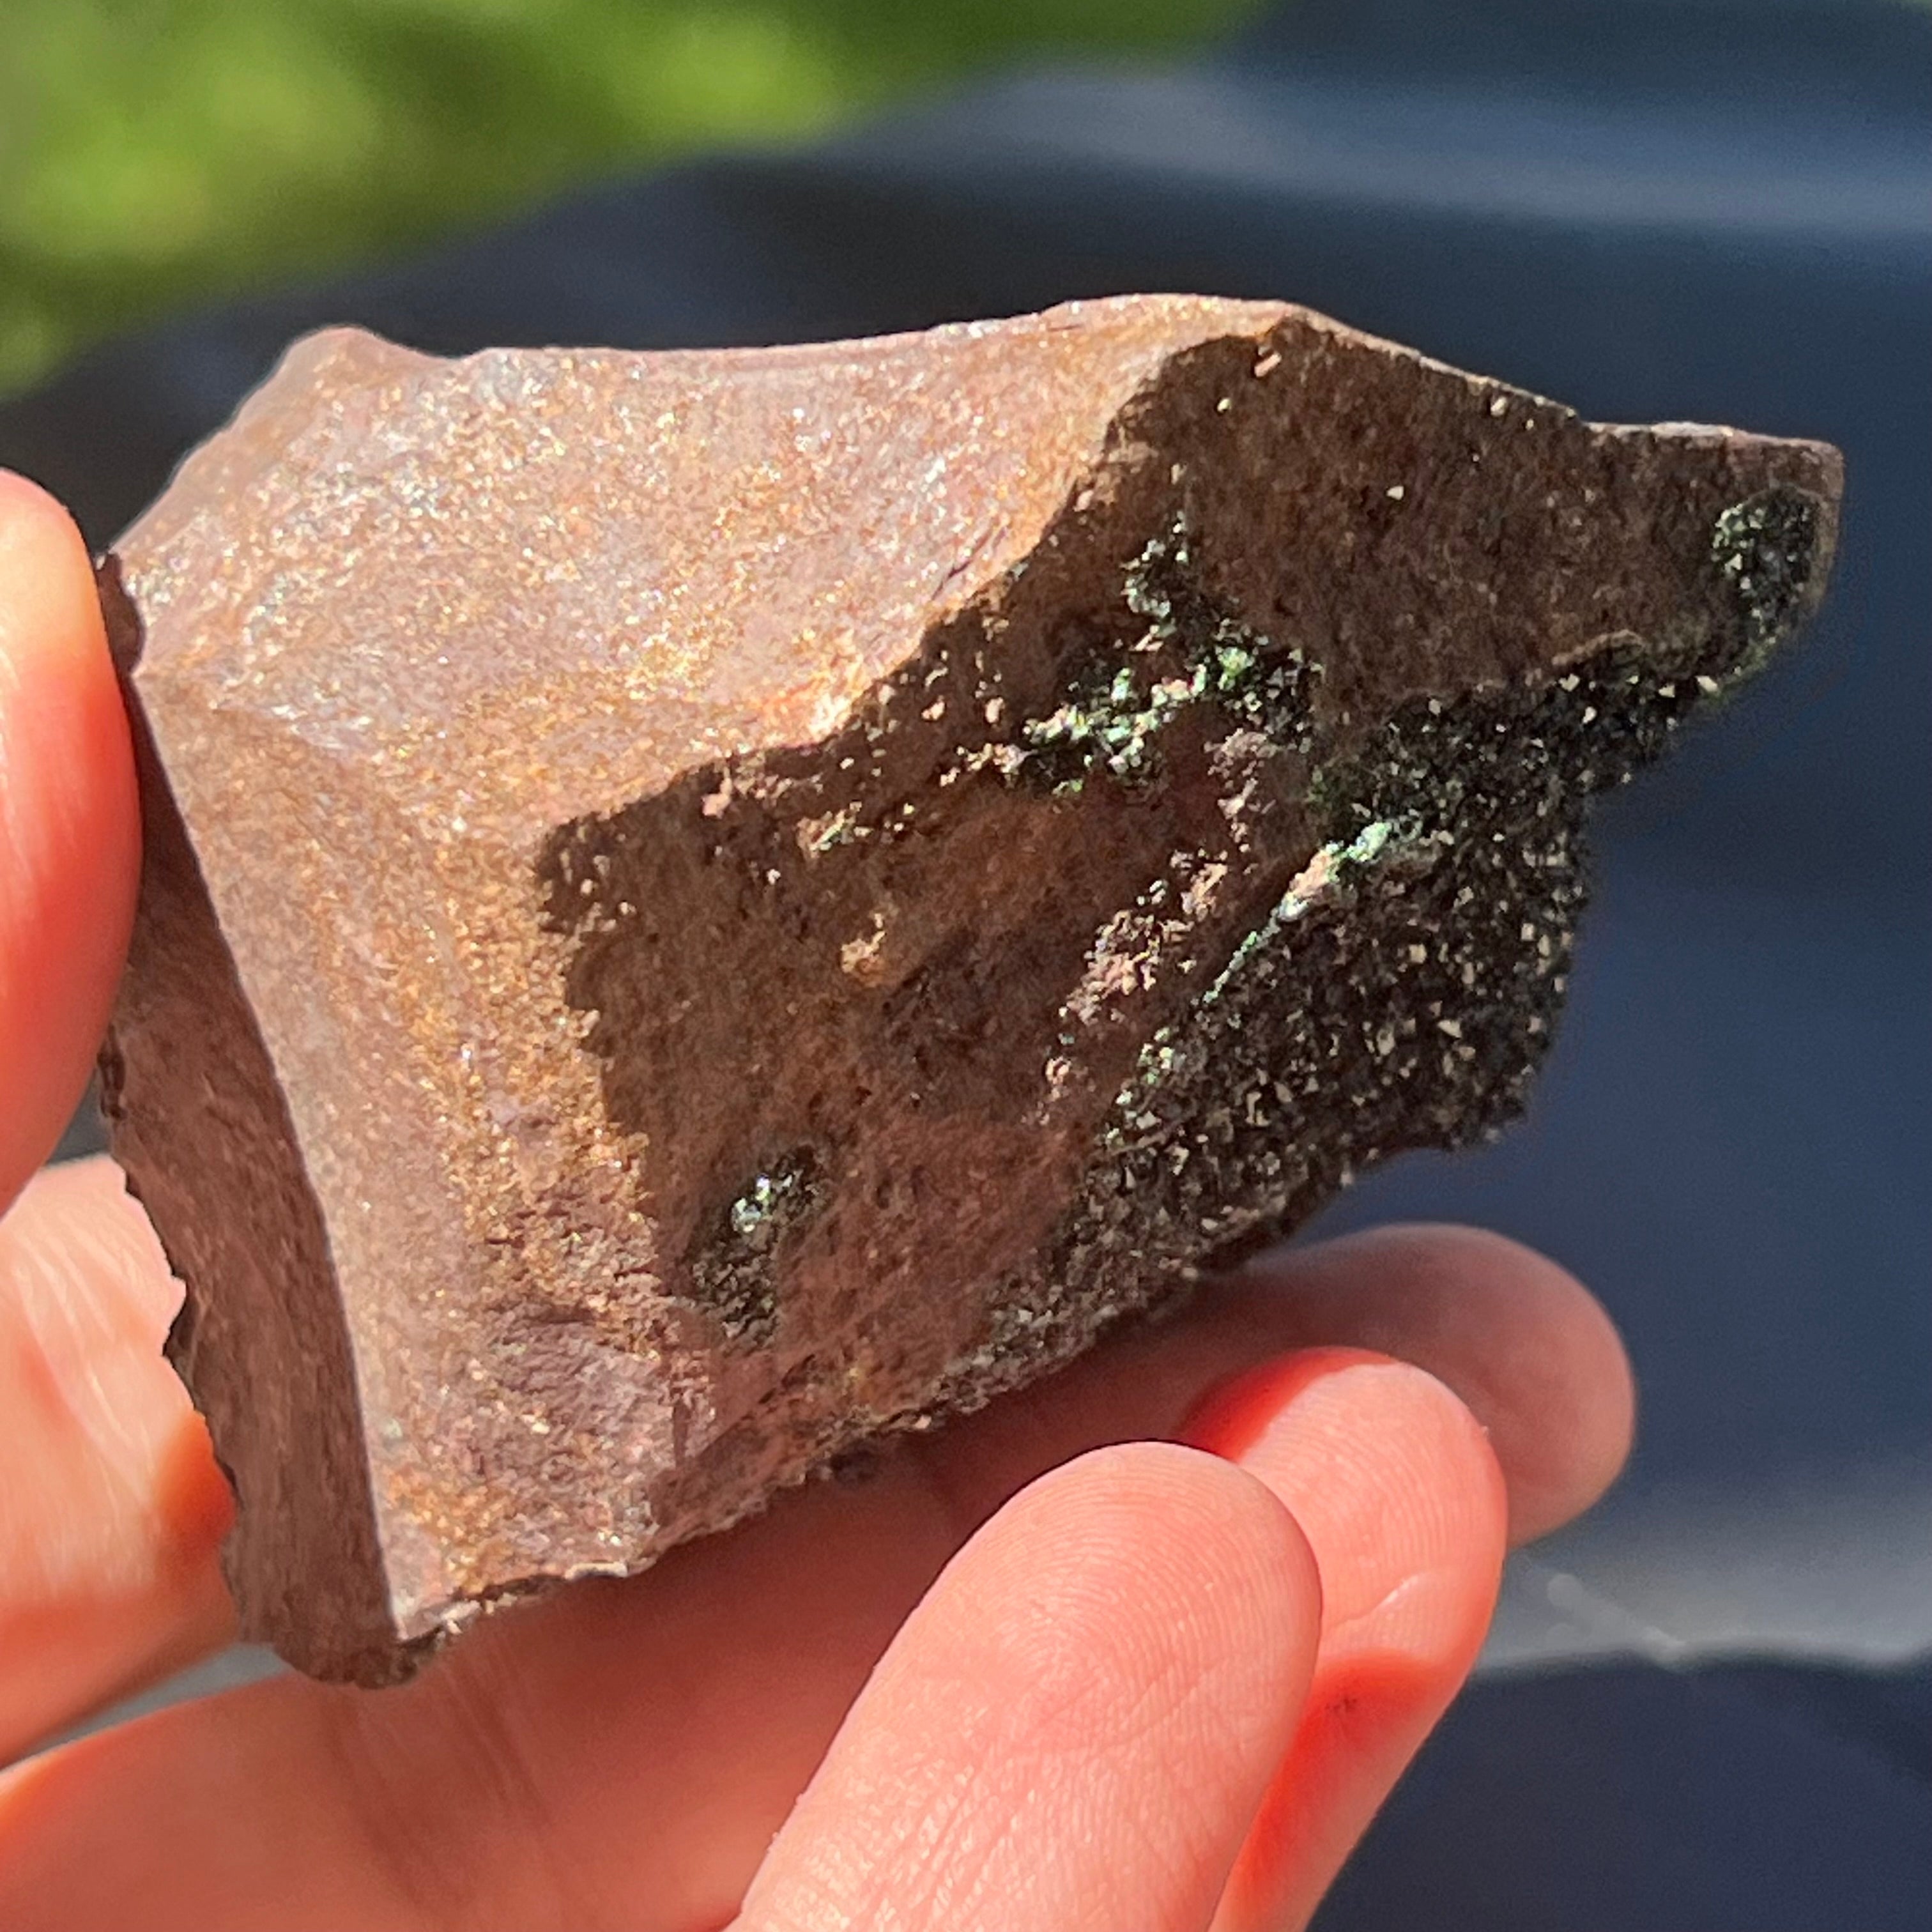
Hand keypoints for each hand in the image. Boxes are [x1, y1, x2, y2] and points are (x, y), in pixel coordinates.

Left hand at [0, 469, 1632, 1930]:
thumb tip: (15, 585)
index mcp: (70, 1600)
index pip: (386, 1325)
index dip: (631, 1132)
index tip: (885, 929)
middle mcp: (317, 1832)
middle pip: (730, 1582)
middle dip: (1042, 1380)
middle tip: (1322, 1183)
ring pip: (896, 1811)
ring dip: (1186, 1595)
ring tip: (1426, 1397)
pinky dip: (1095, 1882)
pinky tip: (1279, 1621)